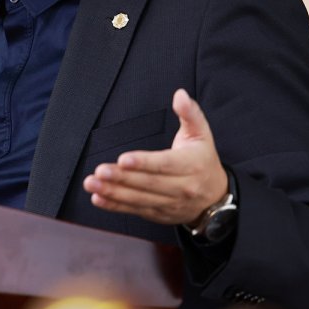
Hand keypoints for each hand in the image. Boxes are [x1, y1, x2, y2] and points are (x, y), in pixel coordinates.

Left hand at [83, 88, 228, 225]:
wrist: (215, 196)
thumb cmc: (203, 159)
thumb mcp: (202, 134)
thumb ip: (190, 113)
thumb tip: (180, 95)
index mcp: (191, 165)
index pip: (165, 164)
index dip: (144, 163)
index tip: (123, 159)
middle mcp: (182, 187)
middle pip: (149, 183)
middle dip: (122, 178)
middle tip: (99, 172)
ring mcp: (170, 203)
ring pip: (139, 199)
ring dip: (113, 193)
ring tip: (92, 184)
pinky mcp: (159, 213)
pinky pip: (136, 210)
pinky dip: (115, 206)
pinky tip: (98, 199)